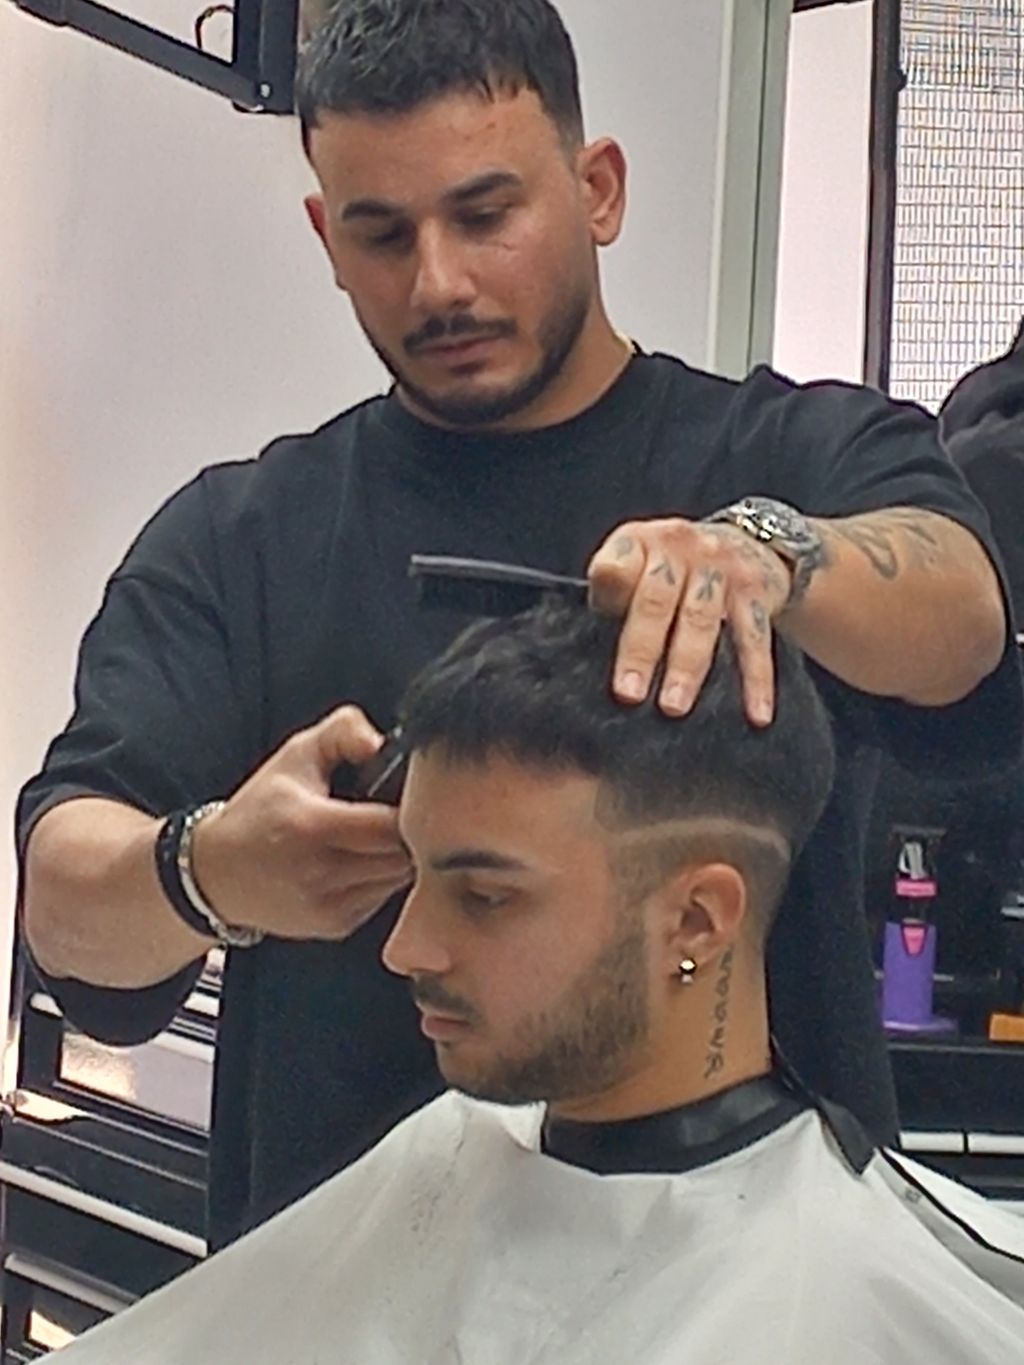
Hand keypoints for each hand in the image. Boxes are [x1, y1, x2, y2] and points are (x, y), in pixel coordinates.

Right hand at [190, 706, 412, 940]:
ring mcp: (329, 906)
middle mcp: (320, 873)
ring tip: (378, 835)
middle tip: (397, 813)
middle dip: (409, 832)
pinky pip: (382, 898)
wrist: (216, 872)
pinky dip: (382, 878)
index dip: (410, 806)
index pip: (392, 824)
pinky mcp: (335, 926)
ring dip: (398, 857)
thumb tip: (379, 744)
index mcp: (312, 826)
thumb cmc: (261, 809)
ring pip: (398, 879)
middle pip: (403, 855)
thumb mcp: (296, 755)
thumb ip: (342, 731)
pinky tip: (362, 860)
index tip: (406, 793)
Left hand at [587, 518, 792, 724]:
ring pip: (701, 620)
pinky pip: (755, 638)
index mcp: (637, 543)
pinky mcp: (756, 590)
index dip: (610, 590)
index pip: (616, 565)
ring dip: (687, 667)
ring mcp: (720, 567)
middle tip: (629, 694)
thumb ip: (613, 600)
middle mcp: (679, 547)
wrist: (746, 540)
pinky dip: (756, 679)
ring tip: (673, 707)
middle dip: (642, 649)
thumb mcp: (636, 567)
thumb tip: (583, 661)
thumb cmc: (671, 571)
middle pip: (655, 600)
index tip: (598, 623)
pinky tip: (756, 714)